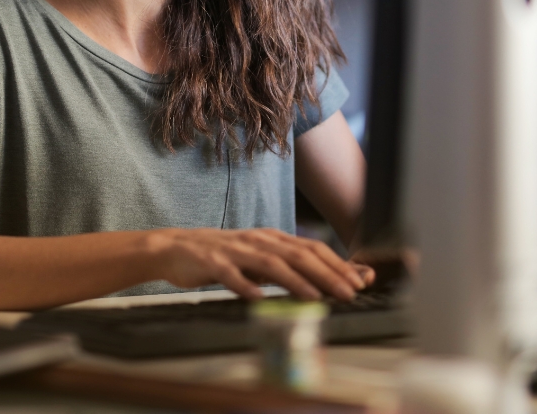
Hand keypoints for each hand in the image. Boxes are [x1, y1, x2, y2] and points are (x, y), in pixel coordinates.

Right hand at [148, 228, 371, 300]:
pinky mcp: (212, 262)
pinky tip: (257, 298)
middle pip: (298, 255)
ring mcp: (235, 251)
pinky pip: (230, 275)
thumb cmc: (224, 256)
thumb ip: (290, 267)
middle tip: (349, 293)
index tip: (360, 282)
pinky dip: (245, 286)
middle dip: (327, 274)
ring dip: (295, 281)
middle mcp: (258, 241)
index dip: (337, 264)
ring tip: (315, 297)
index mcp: (272, 239)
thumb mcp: (260, 258)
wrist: (176, 248)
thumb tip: (327, 282)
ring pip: (270, 264)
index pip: (312, 248)